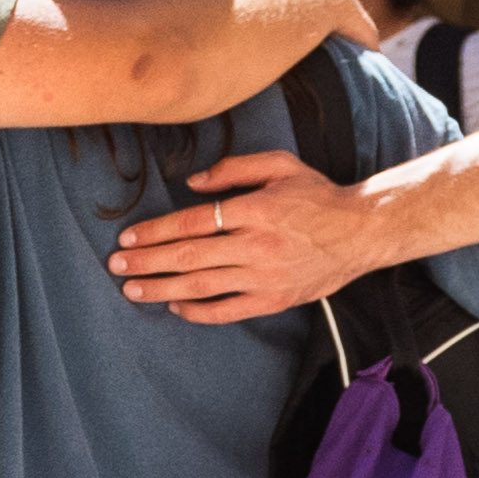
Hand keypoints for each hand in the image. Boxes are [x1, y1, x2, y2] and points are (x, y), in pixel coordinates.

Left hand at [105, 149, 380, 322]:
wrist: (362, 232)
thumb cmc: (317, 196)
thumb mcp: (280, 165)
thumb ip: (234, 168)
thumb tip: (192, 183)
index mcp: (255, 210)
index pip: (192, 222)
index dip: (155, 231)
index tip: (127, 237)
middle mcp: (257, 245)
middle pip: (188, 256)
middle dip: (146, 262)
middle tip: (116, 266)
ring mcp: (265, 276)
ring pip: (201, 285)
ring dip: (161, 289)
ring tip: (131, 290)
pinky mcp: (274, 300)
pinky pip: (227, 311)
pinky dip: (198, 311)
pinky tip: (174, 306)